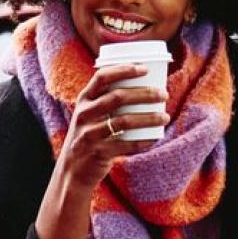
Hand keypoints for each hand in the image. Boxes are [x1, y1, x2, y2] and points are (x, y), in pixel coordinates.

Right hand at [59, 65, 168, 192]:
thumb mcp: (90, 115)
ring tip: (165, 116)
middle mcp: (83, 115)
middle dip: (144, 94)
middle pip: (117, 97)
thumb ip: (107, 101)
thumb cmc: (89, 136)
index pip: (102, 77)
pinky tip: (155, 138)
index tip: (145, 69)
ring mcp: (88, 134)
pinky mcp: (98, 152)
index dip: (124, 70)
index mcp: (83, 101)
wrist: (72, 169)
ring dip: (149, 117)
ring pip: (124, 121)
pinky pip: (125, 145)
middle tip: (163, 94)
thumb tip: (146, 87)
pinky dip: (143, 140)